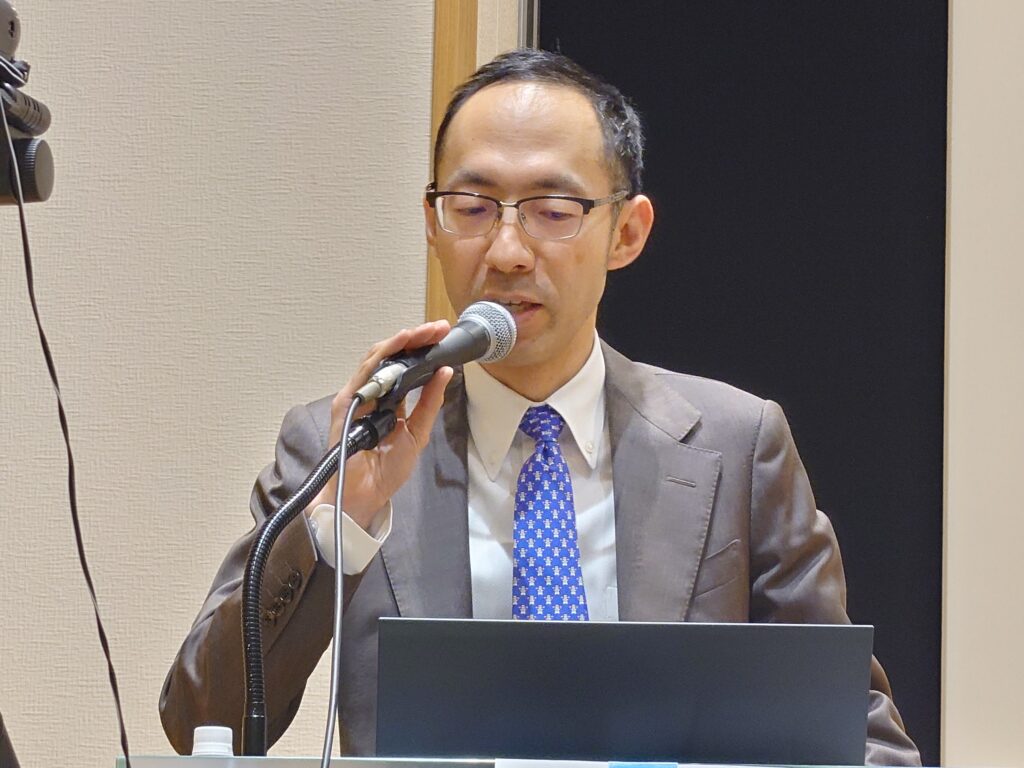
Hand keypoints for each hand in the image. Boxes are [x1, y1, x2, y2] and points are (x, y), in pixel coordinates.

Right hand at [308, 320, 453, 530]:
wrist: (366, 493)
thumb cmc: (388, 467)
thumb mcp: (418, 432)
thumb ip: (430, 403)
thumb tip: (445, 372)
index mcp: (391, 400)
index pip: (406, 367)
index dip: (423, 350)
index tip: (444, 337)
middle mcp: (373, 394)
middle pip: (393, 358)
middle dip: (417, 340)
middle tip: (439, 328)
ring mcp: (359, 396)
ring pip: (378, 358)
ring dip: (402, 341)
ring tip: (424, 331)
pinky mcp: (347, 402)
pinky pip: (365, 372)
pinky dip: (382, 354)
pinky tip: (399, 343)